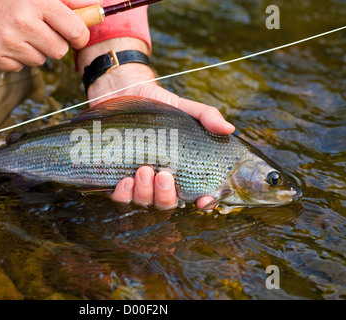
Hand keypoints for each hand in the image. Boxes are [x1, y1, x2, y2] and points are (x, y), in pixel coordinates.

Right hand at [0, 0, 102, 71]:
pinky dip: (15, 58)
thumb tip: (97, 6)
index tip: (75, 36)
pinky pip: (19, 68)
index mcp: (38, 2)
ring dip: (33, 51)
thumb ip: (69, 0)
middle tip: (40, 32)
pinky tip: (5, 42)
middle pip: (59, 51)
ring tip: (17, 34)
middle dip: (54, 44)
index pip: (75, 31)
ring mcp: (7, 41)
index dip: (79, 36)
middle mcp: (23, 22)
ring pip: (40, 61)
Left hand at [78, 38, 234, 209]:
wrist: (124, 94)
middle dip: (166, 195)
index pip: (197, 194)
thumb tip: (229, 128)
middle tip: (164, 175)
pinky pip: (121, 198)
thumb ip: (206, 116)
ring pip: (144, 201)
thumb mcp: (184, 107)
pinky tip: (126, 181)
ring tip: (144, 170)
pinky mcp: (116, 179)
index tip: (203, 200)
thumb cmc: (157, 105)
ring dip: (145, 193)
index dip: (204, 202)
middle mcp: (161, 181)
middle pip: (168, 203)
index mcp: (182, 169)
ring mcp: (139, 182)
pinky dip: (124, 194)